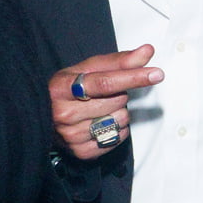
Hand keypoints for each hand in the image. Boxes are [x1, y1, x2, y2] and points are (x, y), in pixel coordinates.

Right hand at [50, 45, 162, 159]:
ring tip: (100, 109)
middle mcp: (64, 113)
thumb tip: (148, 50)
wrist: (46, 117)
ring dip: (119, 113)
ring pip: (120, 120)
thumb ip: (119, 61)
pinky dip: (118, 129)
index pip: (105, 82)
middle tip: (103, 95)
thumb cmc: (70, 89)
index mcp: (62, 88)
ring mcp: (71, 135)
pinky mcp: (82, 152)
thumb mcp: (88, 70)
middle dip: (119, 95)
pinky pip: (117, 138)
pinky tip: (102, 123)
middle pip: (116, 101)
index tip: (156, 74)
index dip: (133, 77)